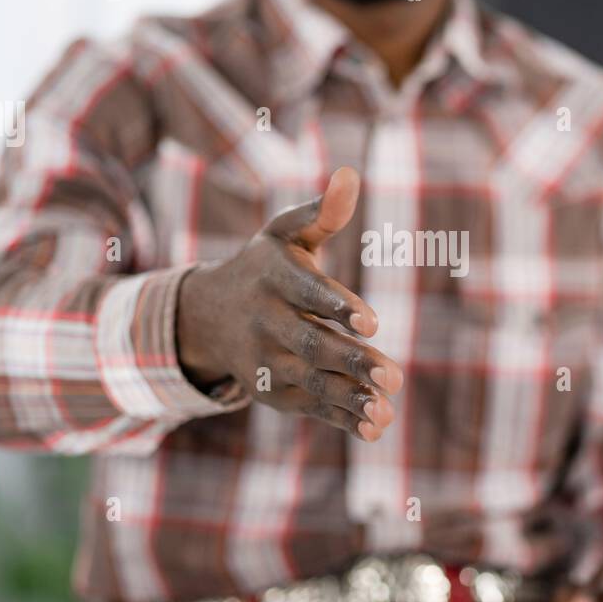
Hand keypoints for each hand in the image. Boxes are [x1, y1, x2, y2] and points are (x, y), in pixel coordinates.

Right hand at [176, 166, 403, 440]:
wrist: (207, 315)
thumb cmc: (266, 266)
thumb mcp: (285, 234)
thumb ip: (322, 212)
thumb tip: (351, 175)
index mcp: (272, 277)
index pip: (307, 293)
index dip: (338, 307)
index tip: (372, 323)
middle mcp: (265, 322)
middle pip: (311, 344)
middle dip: (352, 362)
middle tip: (395, 376)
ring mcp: (266, 361)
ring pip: (311, 381)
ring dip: (350, 397)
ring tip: (387, 410)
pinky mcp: (274, 391)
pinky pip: (310, 405)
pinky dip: (342, 418)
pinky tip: (376, 426)